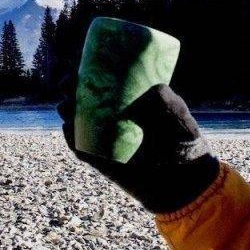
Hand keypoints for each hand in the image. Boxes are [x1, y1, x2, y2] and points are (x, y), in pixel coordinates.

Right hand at [56, 73, 220, 212]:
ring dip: (67, 112)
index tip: (78, 68)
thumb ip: (167, 101)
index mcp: (128, 101)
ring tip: (66, 105)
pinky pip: (81, 148)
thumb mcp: (178, 115)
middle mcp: (114, 119)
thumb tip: (153, 90)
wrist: (183, 180)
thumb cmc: (184, 142)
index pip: (102, 83)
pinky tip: (68, 128)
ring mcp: (106, 140)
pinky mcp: (102, 161)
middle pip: (84, 100)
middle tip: (67, 85)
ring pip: (78, 123)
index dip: (86, 75)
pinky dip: (71, 139)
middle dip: (70, 90)